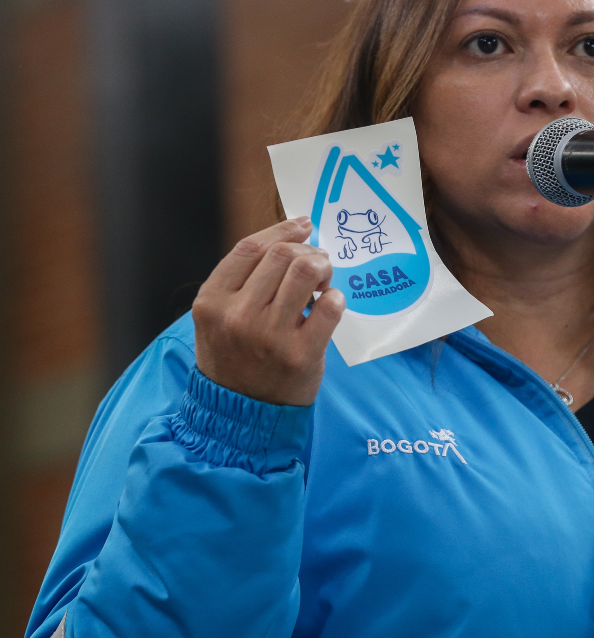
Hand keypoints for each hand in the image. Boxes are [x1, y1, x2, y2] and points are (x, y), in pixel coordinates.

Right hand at [192, 218, 345, 405]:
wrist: (241, 413)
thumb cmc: (234, 357)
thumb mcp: (217, 317)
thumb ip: (242, 280)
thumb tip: (290, 236)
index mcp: (212, 301)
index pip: (250, 248)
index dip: (282, 230)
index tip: (302, 225)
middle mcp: (238, 316)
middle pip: (282, 256)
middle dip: (307, 251)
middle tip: (318, 264)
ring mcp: (270, 336)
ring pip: (306, 272)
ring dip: (324, 268)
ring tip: (324, 281)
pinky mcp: (301, 354)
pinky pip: (330, 307)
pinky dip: (337, 298)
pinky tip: (330, 303)